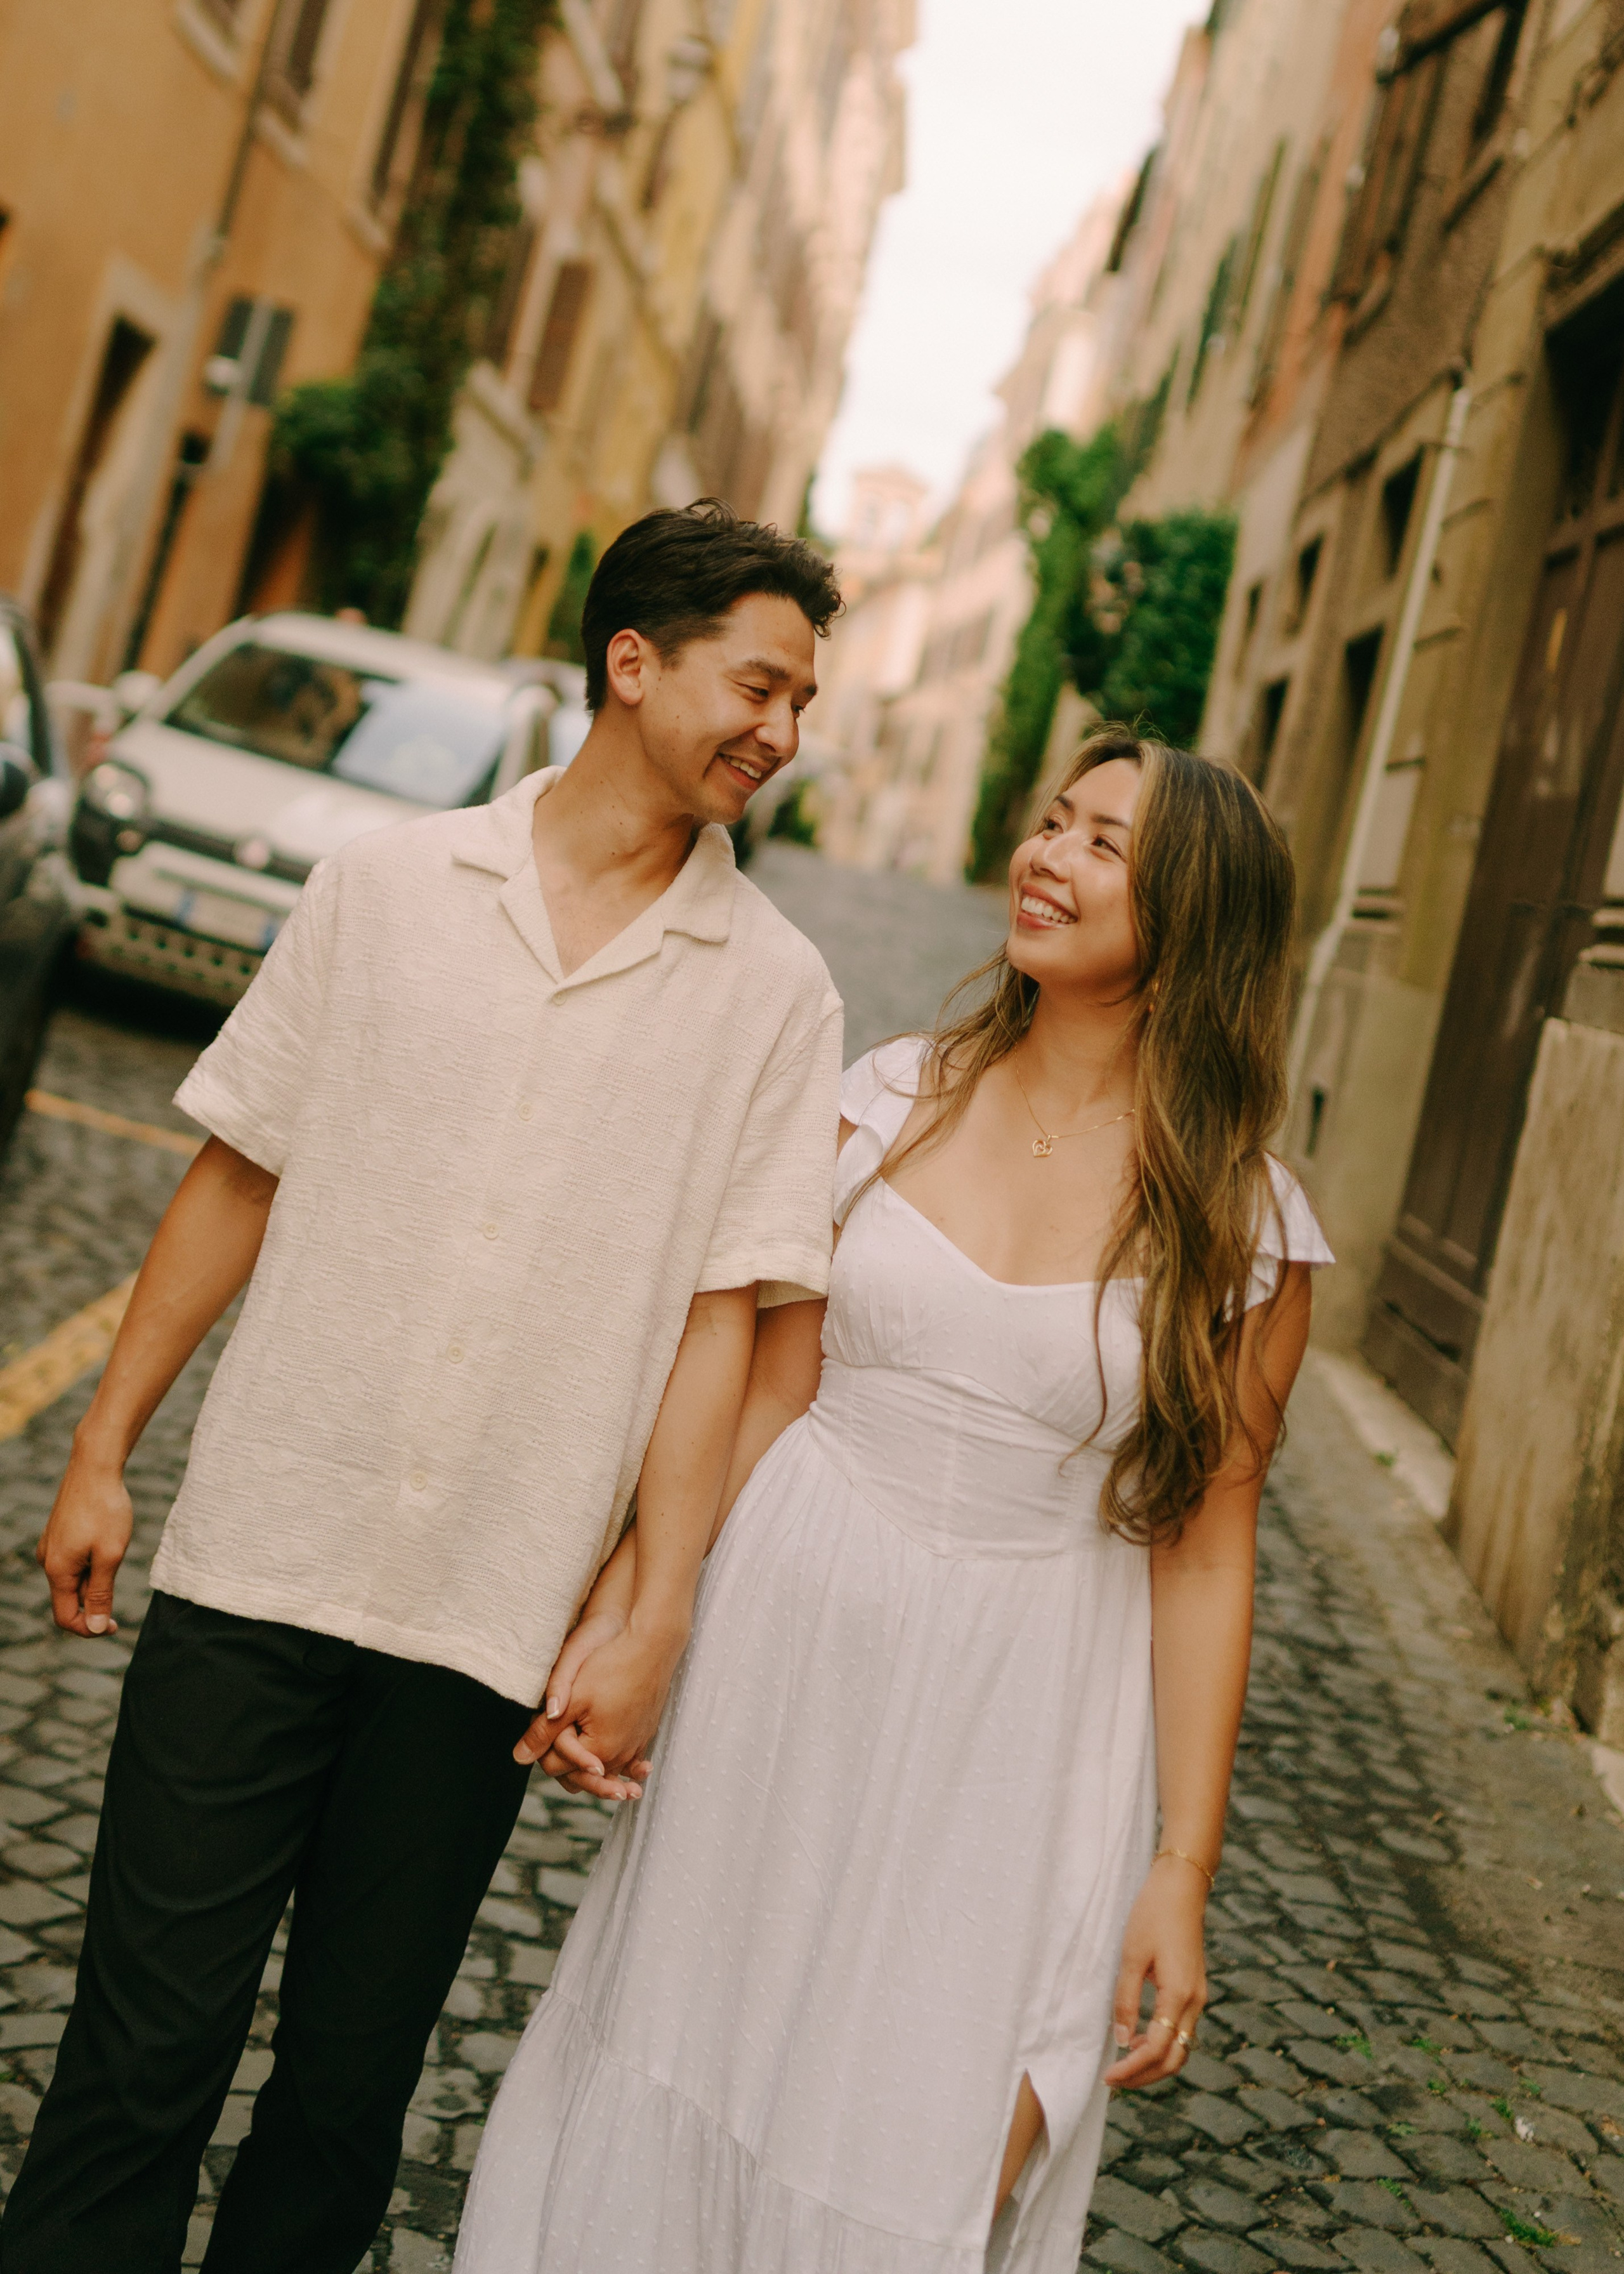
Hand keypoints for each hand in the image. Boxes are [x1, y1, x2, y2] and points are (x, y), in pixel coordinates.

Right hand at [36, 1439, 131, 1637]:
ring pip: (73, 1578)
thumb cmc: (106, 1509)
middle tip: (119, 1582)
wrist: (95, 1466)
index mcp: (57, 1570)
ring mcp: (52, 1545)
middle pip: (69, 1598)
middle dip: (94, 1600)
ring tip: (114, 1549)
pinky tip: (107, 1540)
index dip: (88, 1628)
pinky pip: (74, 1560)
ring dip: (95, 1578)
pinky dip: (91, 1562)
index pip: (65, 1616)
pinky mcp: (59, 1533)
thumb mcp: (110, 1556)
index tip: (114, 1626)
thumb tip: (92, 1627)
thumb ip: (100, 1594)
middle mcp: (47, 1560)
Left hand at [534, 1618, 683, 1799]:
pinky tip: (604, 1747)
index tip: (541, 1722)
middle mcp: (620, 1756)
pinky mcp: (644, 1734)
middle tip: (554, 1733)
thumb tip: (519, 1757)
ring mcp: (636, 1746)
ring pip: (602, 1768)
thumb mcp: (573, 1698)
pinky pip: (625, 1757)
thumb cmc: (612, 1666)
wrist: (652, 1647)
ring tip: (576, 1745)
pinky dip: (613, 1757)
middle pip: (579, 1775)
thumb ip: (544, 1731)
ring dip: (588, 1762)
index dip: (542, 1747)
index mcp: (599, 1751)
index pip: (555, 1767)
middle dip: (563, 1758)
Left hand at [1104, 1852, 1208, 2087]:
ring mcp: (1197, 1996)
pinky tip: (1137, 2038)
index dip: (1133, 2069)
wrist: (1181, 1888)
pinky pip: (1179, 2029)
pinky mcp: (1193, 1989)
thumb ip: (1126, 1999)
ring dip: (1153, 2062)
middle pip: (1175, 2058)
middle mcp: (1194, 2001)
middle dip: (1145, 2076)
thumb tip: (1121, 2040)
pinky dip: (1160, 2043)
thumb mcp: (1132, 1955)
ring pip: (1180, 2046)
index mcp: (1179, 1995)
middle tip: (1114, 2080)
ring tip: (1121, 2063)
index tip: (1108, 2077)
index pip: (1158, 2050)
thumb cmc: (1153, 1915)